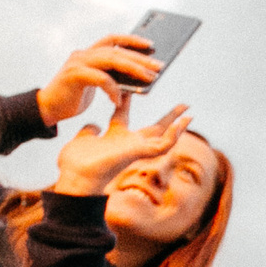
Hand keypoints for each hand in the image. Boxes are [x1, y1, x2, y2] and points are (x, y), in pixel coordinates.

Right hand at [35, 35, 161, 126]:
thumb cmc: (73, 96)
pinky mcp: (73, 75)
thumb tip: (139, 75)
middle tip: (160, 66)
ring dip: (133, 68)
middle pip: (117, 50)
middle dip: (140, 57)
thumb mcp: (95, 84)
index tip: (151, 44)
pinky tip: (119, 100)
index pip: (113, 39)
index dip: (132, 39)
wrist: (47, 108)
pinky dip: (112, 88)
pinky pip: (100, 78)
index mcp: (88, 53)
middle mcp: (83, 54)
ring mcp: (77, 63)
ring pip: (111, 60)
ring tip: (149, 78)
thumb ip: (111, 76)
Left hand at [50, 93, 190, 195]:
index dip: (127, 101)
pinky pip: (162, 146)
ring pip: (163, 139)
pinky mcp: (140, 153)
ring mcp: (135, 150)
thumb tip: (94, 125)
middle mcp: (127, 144)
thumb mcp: (83, 140)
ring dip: (178, 127)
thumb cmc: (76, 164)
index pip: (123, 116)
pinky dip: (173, 136)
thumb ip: (90, 131)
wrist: (75, 177)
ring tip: (189, 115)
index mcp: (111, 138)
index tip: (131, 89)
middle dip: (169, 117)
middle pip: (153, 129)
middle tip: (185, 106)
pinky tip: (180, 126)